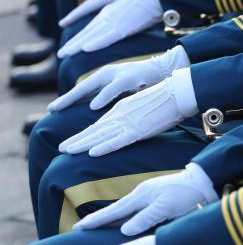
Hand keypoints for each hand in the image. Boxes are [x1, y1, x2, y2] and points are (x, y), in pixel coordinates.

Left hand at [48, 45, 189, 111]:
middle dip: (66, 99)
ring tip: (63, 107)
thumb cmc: (147, 83)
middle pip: (83, 88)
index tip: (52, 108)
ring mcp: (120, 76)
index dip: (68, 99)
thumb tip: (97, 106)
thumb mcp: (125, 90)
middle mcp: (110, 74)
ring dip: (77, 98)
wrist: (169, 71)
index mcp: (108, 77)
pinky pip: (114, 90)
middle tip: (51, 109)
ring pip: (93, 88)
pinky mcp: (131, 78)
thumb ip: (110, 96)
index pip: (84, 90)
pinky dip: (103, 98)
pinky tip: (93, 106)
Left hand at [57, 0, 162, 55]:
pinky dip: (96, 43)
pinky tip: (86, 49)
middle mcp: (108, 15)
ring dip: (77, 45)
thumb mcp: (130, 10)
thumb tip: (121, 27)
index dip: (80, 36)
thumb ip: (122, 18)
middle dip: (73, 43)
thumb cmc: (148, 1)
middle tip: (61, 54)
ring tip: (65, 53)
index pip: (91, 26)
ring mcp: (115, 21)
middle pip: (87, 32)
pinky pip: (107, 37)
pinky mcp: (124, 26)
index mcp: (110, 11)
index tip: (70, 45)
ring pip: (92, 35)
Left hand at [58, 69, 197, 155]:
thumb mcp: (143, 108)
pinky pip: (118, 141)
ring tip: (67, 151)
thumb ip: (133, 117)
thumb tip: (129, 126)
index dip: (85, 135)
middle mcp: (121, 115)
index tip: (72, 142)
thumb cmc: (166, 100)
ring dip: (83, 144)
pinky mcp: (138, 130)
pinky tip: (92, 152)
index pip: (99, 125)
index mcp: (122, 109)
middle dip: (77, 140)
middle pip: (95, 130)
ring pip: (101, 136)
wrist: (178, 92)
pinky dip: (104, 147)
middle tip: (61, 149)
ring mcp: (128, 123)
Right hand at [74, 162, 216, 234]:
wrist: (203, 182)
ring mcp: (147, 197)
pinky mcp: (155, 200)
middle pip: (114, 211)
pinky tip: (121, 223)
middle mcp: (141, 195)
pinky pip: (133, 211)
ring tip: (94, 228)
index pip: (113, 212)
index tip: (78, 228)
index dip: (96, 221)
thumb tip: (124, 230)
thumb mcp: (166, 207)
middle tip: (78, 229)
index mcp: (140, 196)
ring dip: (108, 220)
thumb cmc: (186, 194)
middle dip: (96, 220)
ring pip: (123, 211)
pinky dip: (122, 218)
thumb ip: (145, 218)